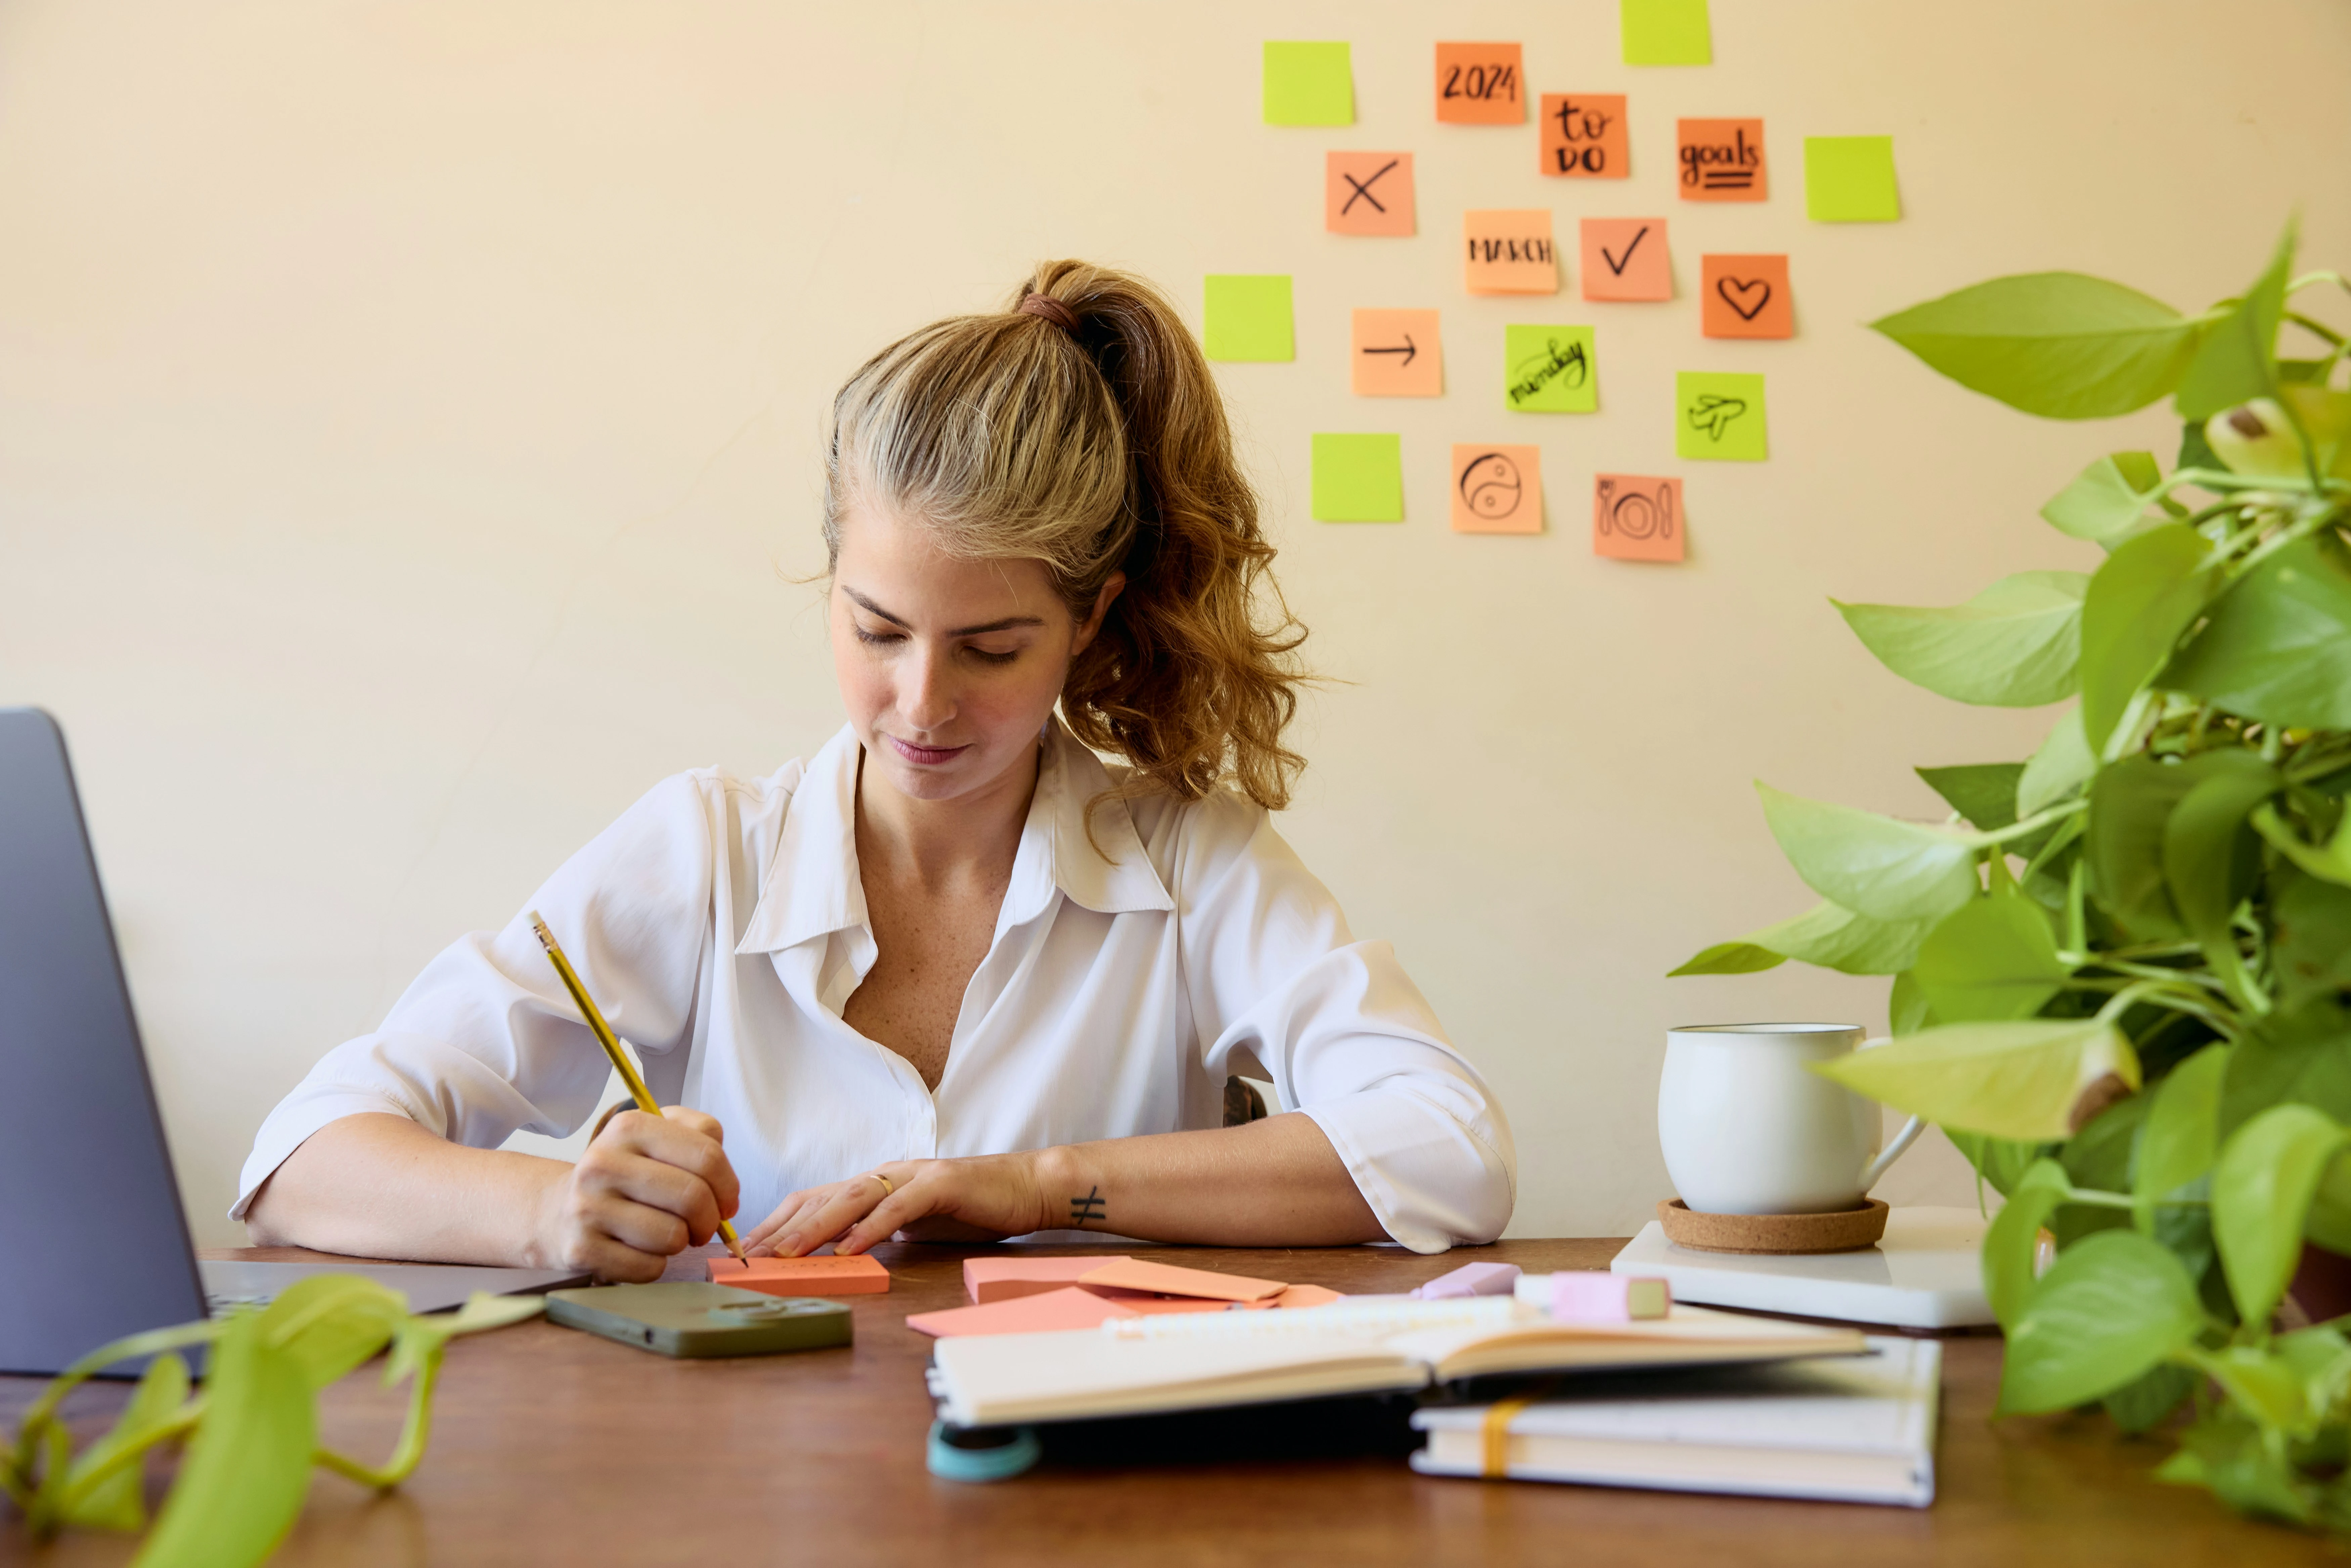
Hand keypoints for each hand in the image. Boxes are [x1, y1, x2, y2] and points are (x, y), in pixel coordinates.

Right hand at [531, 1106, 740, 1281]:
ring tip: (667, 1232)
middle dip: (710, 1218)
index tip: (726, 1199)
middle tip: (703, 1223)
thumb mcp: (659, 1136)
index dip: (729, 1185)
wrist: (559, 1210)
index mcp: (629, 1127)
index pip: (706, 1156)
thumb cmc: (626, 1174)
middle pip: (693, 1197)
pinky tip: (641, 1249)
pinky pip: (649, 1268)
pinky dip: (656, 1264)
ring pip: (672, 1236)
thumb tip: (726, 1186)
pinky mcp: (581, 1250)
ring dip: (681, 1241)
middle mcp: (602, 1163)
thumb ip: (702, 1136)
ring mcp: (588, 1208)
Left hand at [743, 1152, 1050, 1257]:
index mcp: (876, 1185)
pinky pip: (899, 1208)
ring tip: (786, 1253)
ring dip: (816, 1228)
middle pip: (822, 1197)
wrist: (1025, 1188)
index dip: (778, 1223)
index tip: (746, 1251)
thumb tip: (836, 1256)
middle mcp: (887, 1175)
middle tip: (749, 1256)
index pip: (814, 1201)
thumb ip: (877, 1233)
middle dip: (782, 1227)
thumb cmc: (970, 1209)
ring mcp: (912, 1177)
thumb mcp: (913, 1226)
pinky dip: (871, 1228)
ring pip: (853, 1199)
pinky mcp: (940, 1185)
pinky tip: (850, 1249)